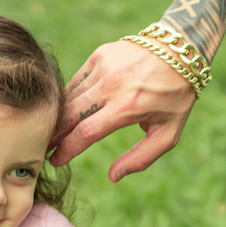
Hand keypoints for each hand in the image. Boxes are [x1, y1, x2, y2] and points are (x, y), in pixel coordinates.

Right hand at [51, 39, 195, 181]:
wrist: (180, 50)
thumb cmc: (175, 96)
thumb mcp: (168, 133)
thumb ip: (141, 158)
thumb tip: (113, 176)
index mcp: (127, 107)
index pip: (85, 133)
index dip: (67, 150)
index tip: (56, 161)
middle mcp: (111, 85)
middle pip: (69, 114)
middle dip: (54, 134)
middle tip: (45, 148)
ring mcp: (102, 66)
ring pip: (69, 97)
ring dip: (60, 116)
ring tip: (55, 132)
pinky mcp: (99, 55)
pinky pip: (76, 81)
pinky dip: (70, 96)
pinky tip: (70, 108)